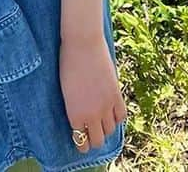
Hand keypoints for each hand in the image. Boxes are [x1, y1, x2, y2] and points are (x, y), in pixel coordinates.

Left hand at [59, 33, 126, 153]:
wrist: (82, 43)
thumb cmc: (67, 63)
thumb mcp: (66, 90)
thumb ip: (74, 107)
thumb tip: (82, 117)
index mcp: (74, 115)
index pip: (81, 140)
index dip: (82, 144)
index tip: (82, 141)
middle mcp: (91, 115)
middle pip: (98, 140)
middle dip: (94, 140)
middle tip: (92, 135)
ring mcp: (106, 106)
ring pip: (110, 130)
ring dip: (106, 129)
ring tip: (102, 122)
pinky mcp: (116, 95)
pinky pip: (121, 116)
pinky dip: (117, 118)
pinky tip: (112, 113)